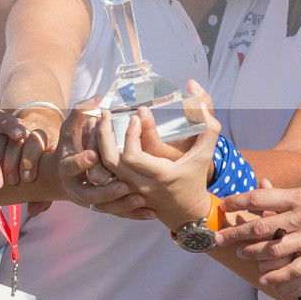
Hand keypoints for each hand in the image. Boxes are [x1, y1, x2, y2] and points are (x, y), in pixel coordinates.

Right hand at [55, 97, 147, 217]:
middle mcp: (78, 187)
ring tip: (142, 198)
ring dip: (124, 204)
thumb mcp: (70, 130)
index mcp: (68, 167)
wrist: (62, 177)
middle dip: (107, 191)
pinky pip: (120, 214)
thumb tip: (97, 97)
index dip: (81, 162)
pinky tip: (152, 213)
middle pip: (91, 194)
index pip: (72, 166)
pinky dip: (134, 214)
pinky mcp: (104, 207)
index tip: (93, 155)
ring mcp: (91, 200)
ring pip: (107, 208)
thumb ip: (80, 113)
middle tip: (124, 185)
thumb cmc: (69, 147)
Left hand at [99, 88, 220, 225]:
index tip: (136, 116)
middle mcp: (140, 185)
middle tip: (106, 113)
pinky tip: (95, 139)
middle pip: (110, 162)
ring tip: (98, 122)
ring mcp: (128, 191)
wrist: (186, 212)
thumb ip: (206, 121)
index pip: (133, 156)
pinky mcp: (120, 193)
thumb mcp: (205, 151)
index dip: (130, 135)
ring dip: (95, 145)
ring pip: (100, 170)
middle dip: (104, 134)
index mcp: (160, 175)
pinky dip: (95, 157)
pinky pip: (100, 175)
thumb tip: (195, 87)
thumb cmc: (195, 178)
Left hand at [215, 178, 300, 285]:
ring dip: (253, 253)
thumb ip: (290, 195)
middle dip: (237, 233)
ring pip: (274, 250)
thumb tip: (262, 187)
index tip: (224, 205)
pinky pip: (295, 270)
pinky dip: (277, 276)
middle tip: (220, 238)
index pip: (261, 197)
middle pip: (262, 226)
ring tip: (241, 254)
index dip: (239, 201)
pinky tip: (265, 278)